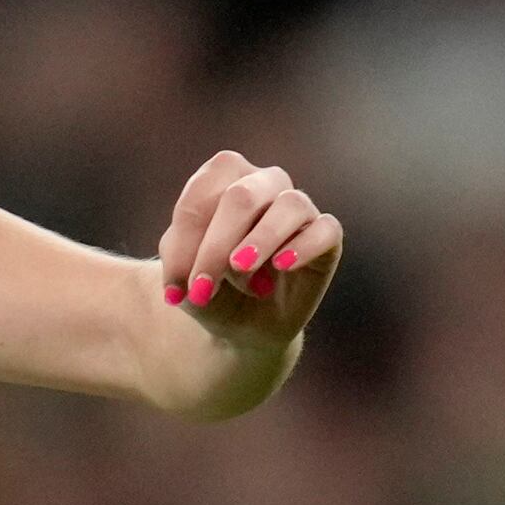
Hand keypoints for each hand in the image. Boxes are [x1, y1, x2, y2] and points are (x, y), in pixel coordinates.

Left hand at [154, 148, 342, 360]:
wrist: (244, 325)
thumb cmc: (213, 289)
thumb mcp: (185, 276)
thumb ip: (181, 258)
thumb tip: (196, 265)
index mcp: (224, 179)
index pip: (204, 192)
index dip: (187, 239)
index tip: (177, 288)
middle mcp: (264, 183)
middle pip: (243, 196)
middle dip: (217, 245)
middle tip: (203, 288)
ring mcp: (298, 208)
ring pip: (289, 204)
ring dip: (262, 238)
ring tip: (241, 269)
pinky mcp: (327, 236)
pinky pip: (325, 228)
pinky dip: (303, 246)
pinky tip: (282, 266)